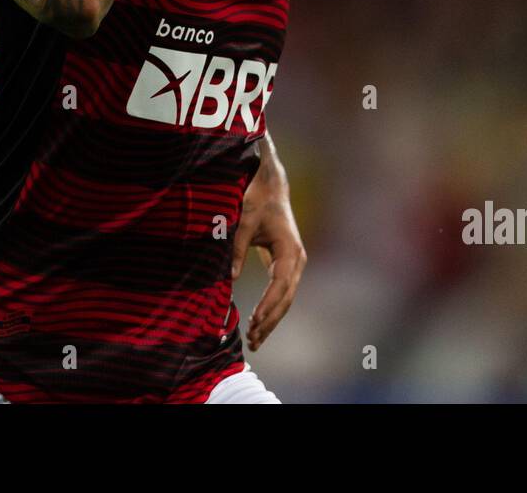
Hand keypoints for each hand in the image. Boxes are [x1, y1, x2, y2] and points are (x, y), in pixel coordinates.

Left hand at [230, 133, 307, 351]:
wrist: (271, 186)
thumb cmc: (258, 201)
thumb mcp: (245, 222)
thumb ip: (237, 249)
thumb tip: (230, 279)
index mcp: (289, 250)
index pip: (280, 284)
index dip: (268, 304)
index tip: (255, 320)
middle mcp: (296, 259)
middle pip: (286, 297)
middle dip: (270, 320)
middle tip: (252, 340)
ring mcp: (294, 264)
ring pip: (285, 299)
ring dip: (271, 319)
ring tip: (255, 340)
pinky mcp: (286, 265)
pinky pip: (281, 292)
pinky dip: (271, 308)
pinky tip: (259, 323)